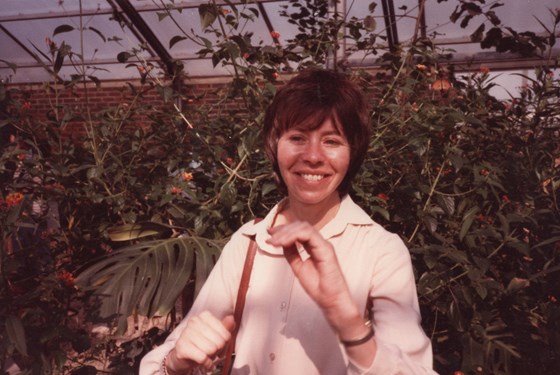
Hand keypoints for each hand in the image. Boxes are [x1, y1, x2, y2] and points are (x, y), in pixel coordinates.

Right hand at [166, 311, 234, 373]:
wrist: (183, 355)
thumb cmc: (200, 343)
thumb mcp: (215, 334)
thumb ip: (225, 327)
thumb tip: (231, 319)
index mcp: (204, 316)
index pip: (226, 334)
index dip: (226, 343)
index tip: (221, 345)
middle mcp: (194, 322)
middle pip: (219, 342)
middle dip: (218, 350)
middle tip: (214, 352)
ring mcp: (186, 333)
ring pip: (211, 349)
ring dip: (212, 357)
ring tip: (207, 355)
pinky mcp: (182, 347)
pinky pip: (202, 358)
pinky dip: (206, 364)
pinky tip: (205, 362)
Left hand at [267, 221, 376, 367]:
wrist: (332, 301)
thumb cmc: (319, 288)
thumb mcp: (299, 267)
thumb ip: (292, 254)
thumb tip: (281, 242)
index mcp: (314, 247)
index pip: (299, 231)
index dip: (283, 230)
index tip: (270, 234)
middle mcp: (320, 244)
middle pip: (300, 226)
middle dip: (283, 229)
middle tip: (270, 237)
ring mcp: (324, 245)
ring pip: (304, 228)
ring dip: (286, 232)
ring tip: (274, 241)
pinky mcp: (326, 250)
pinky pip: (309, 235)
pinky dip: (294, 236)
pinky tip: (283, 243)